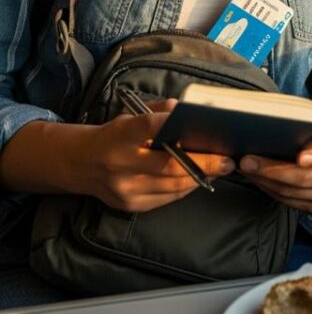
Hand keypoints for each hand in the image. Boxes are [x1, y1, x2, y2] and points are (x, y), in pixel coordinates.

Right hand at [85, 99, 234, 212]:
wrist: (80, 164)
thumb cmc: (114, 136)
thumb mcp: (130, 117)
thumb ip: (158, 112)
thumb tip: (186, 108)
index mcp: (122, 134)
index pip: (150, 126)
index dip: (175, 124)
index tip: (202, 123)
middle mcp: (121, 163)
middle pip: (170, 166)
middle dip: (205, 164)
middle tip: (228, 160)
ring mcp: (125, 188)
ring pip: (173, 187)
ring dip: (201, 178)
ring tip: (220, 169)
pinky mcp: (130, 205)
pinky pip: (166, 199)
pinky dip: (186, 189)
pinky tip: (199, 179)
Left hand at [238, 115, 311, 213]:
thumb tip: (278, 122)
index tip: (300, 157)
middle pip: (309, 178)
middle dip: (275, 170)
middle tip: (249, 160)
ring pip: (294, 193)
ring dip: (266, 181)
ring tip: (246, 167)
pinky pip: (289, 201)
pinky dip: (269, 189)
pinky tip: (256, 177)